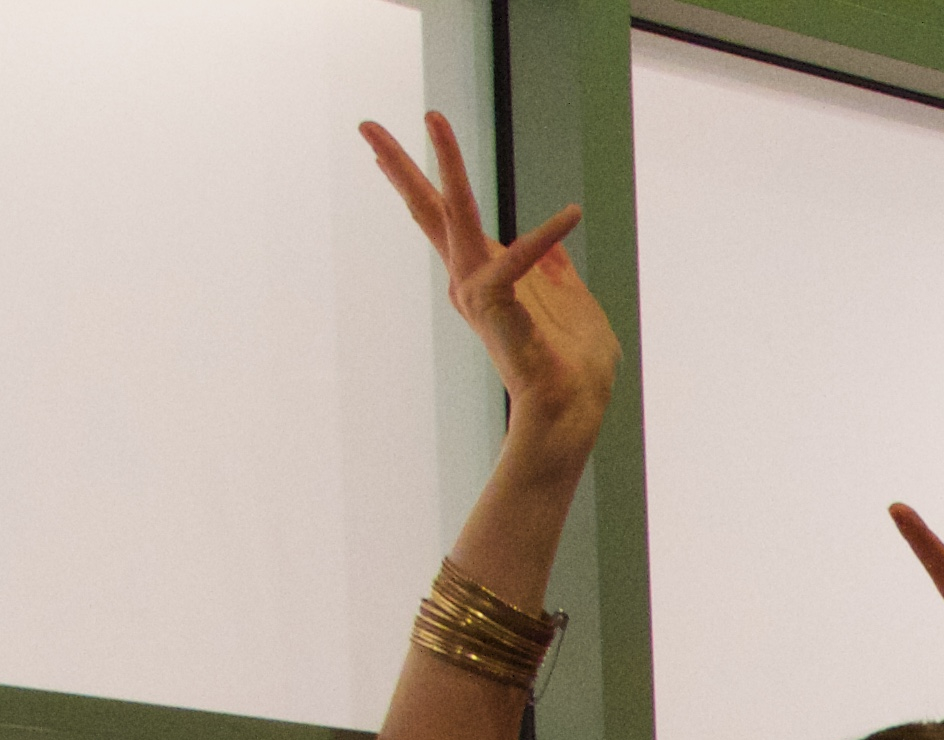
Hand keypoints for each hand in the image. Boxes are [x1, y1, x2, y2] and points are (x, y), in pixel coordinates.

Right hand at [361, 116, 611, 454]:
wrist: (573, 416)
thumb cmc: (577, 373)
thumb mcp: (577, 308)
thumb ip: (558, 274)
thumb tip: (550, 243)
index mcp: (487, 279)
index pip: (447, 222)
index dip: (426, 181)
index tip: (391, 150)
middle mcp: (472, 282)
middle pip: (429, 212)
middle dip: (400, 165)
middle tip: (366, 124)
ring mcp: (479, 293)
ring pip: (453, 216)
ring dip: (448, 165)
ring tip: (432, 118)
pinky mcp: (499, 307)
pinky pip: (518, 261)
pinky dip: (544, 239)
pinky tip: (571, 215)